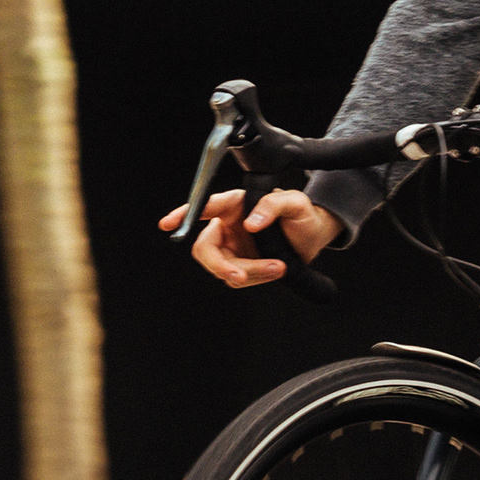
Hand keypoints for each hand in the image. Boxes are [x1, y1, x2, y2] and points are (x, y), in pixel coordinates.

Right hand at [163, 186, 334, 288]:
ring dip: (250, 272)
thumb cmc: (301, 213)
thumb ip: (273, 205)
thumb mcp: (294, 202)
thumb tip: (250, 224)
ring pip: (223, 267)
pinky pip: (237, 277)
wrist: (313, 236)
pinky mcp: (240, 265)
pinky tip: (277, 270)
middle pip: (205, 248)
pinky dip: (256, 277)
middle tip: (239, 276)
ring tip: (279, 267)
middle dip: (219, 265)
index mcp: (233, 205)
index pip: (203, 207)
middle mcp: (226, 226)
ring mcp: (231, 248)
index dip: (182, 215)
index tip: (167, 224)